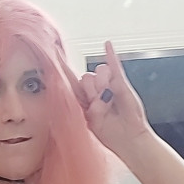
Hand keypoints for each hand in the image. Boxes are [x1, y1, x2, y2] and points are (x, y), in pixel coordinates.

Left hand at [61, 41, 150, 155]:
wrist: (129, 139)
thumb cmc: (111, 135)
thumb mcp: (94, 123)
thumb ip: (91, 109)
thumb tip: (99, 97)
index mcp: (84, 100)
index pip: (70, 81)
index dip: (63, 68)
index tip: (54, 53)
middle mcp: (94, 90)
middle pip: (85, 77)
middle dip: (92, 91)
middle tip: (101, 105)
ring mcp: (108, 85)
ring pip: (98, 71)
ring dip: (103, 84)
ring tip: (110, 100)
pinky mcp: (121, 83)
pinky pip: (114, 64)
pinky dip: (110, 53)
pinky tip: (107, 45)